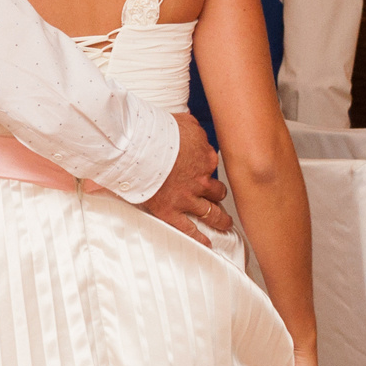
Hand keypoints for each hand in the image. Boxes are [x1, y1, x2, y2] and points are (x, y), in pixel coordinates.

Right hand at [131, 113, 231, 245]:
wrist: (140, 147)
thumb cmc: (156, 132)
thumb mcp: (183, 121)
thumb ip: (192, 130)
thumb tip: (193, 131)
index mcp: (205, 157)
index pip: (212, 166)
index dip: (208, 168)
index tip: (205, 170)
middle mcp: (201, 179)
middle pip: (216, 190)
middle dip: (218, 194)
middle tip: (218, 197)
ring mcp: (187, 197)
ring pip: (211, 212)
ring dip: (220, 219)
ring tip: (224, 223)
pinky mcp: (171, 210)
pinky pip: (189, 229)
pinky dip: (199, 238)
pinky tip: (207, 243)